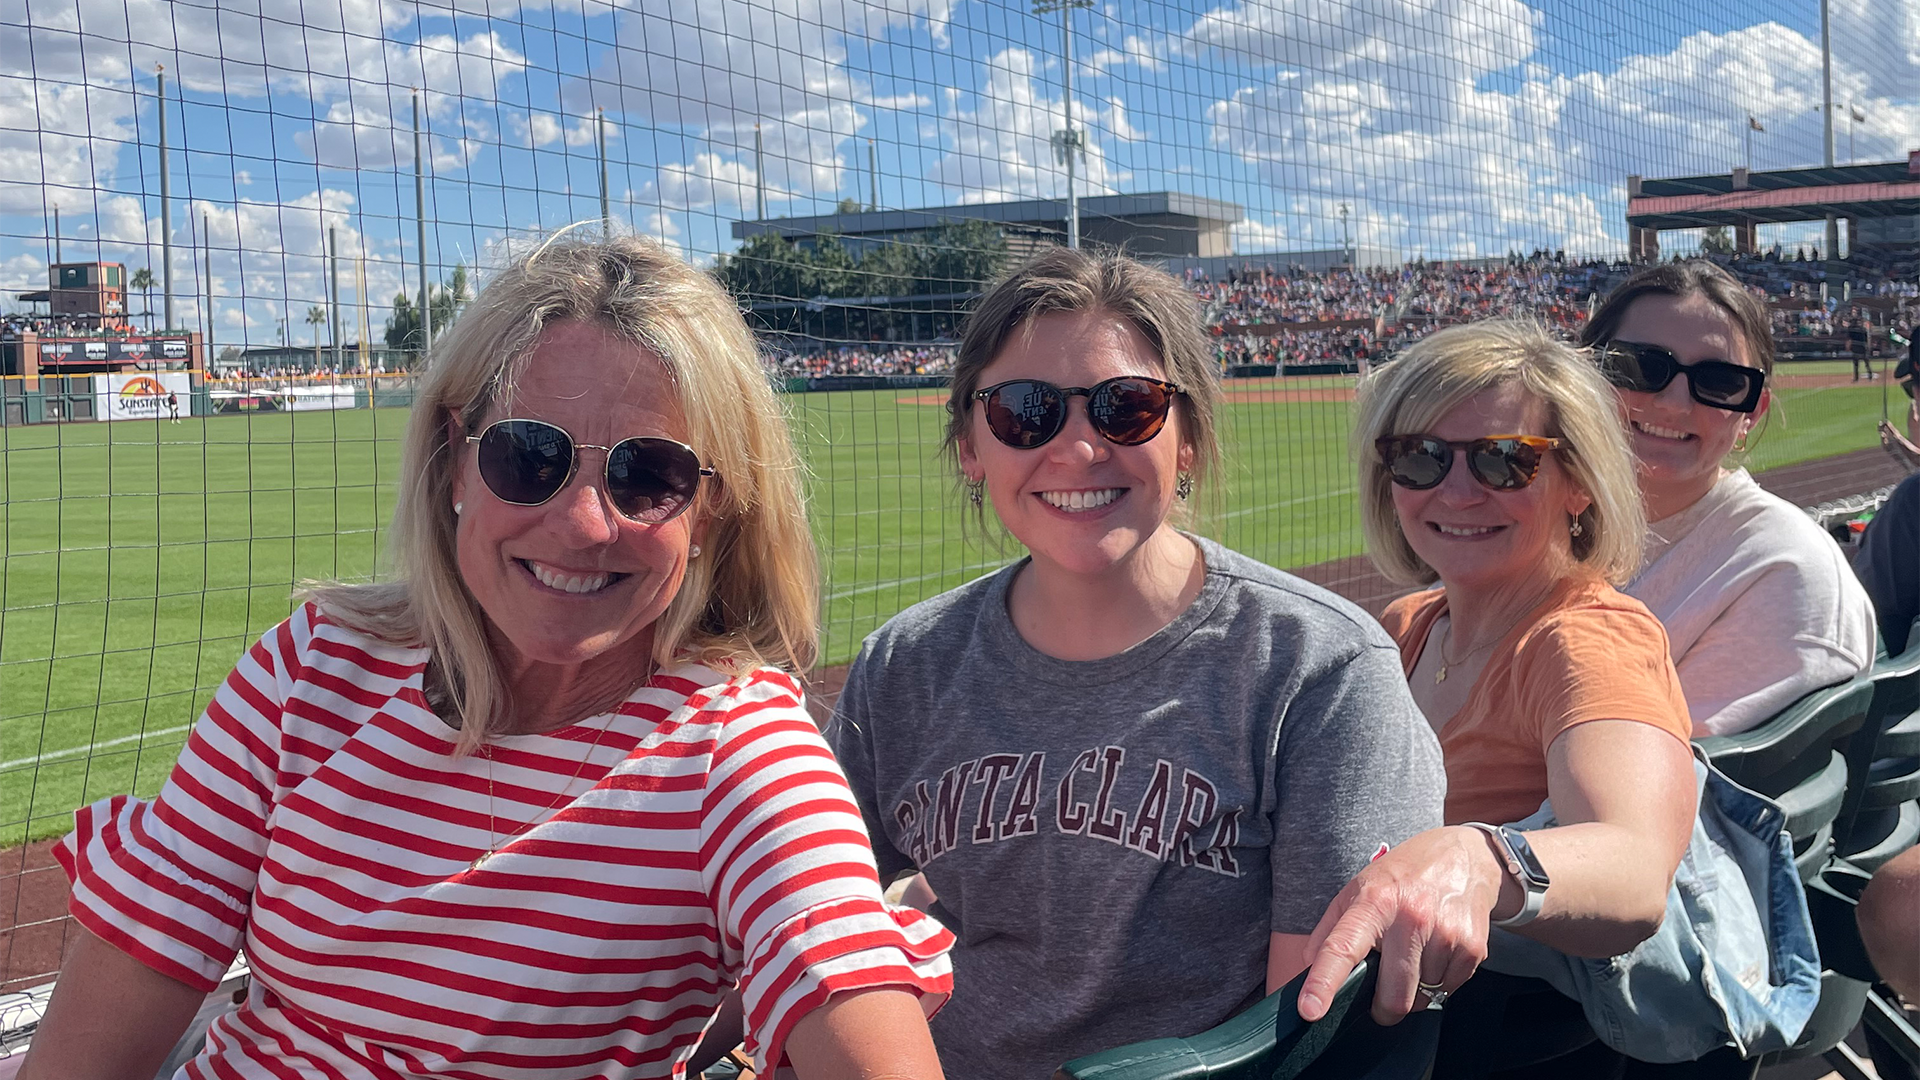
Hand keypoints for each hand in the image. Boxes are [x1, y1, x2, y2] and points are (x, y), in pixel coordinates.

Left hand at [1296, 826, 1502, 1025]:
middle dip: (1384, 1008)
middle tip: (1381, 994)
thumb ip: (1329, 930)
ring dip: (1415, 989)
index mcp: (1373, 902)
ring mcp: (1445, 934)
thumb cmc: (1404, 876)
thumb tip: (1308, 968)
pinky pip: (1448, 990)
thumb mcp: (1358, 889)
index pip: (1343, 948)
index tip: (1310, 1010)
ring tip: (1416, 953)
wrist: (1464, 856)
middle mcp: (1411, 918)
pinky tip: (1436, 952)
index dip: (1323, 982)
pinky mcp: (1473, 948)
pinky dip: (1439, 982)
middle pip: (1394, 997)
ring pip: (1423, 998)